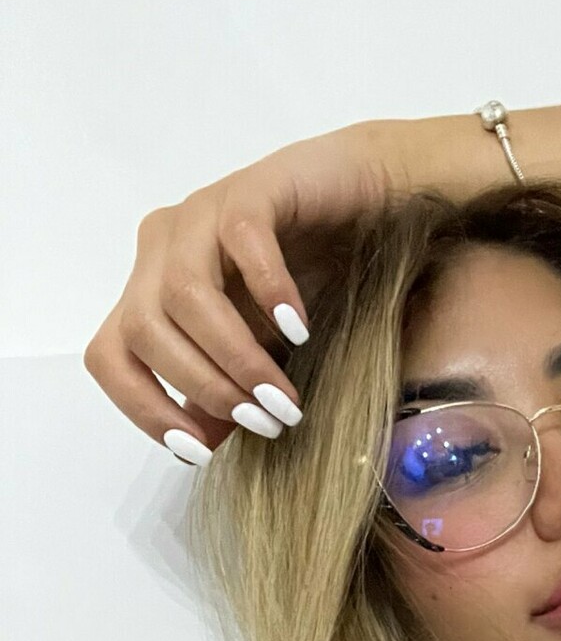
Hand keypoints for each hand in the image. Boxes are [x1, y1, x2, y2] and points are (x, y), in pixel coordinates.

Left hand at [83, 119, 411, 463]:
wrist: (371, 208)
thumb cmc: (314, 280)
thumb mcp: (264, 352)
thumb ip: (226, 388)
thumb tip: (203, 441)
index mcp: (151, 289)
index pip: (110, 356)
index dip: (143, 409)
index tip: (198, 452)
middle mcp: (162, 249)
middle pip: (143, 328)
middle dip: (203, 387)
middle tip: (266, 422)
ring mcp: (200, 214)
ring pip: (182, 293)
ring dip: (236, 356)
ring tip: (285, 396)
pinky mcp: (250, 188)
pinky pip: (241, 240)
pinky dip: (268, 292)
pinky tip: (300, 330)